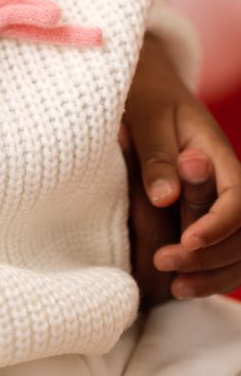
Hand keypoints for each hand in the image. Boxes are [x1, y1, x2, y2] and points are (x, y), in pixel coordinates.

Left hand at [122, 31, 240, 302]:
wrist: (147, 88)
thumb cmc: (145, 98)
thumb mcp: (146, 117)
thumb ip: (156, 155)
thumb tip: (165, 198)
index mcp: (219, 156)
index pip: (239, 200)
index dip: (218, 226)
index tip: (187, 241)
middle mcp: (229, 183)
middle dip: (211, 257)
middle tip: (165, 263)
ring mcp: (223, 203)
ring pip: (240, 252)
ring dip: (214, 275)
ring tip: (176, 287)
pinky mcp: (210, 218)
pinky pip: (227, 255)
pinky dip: (211, 275)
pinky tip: (182, 286)